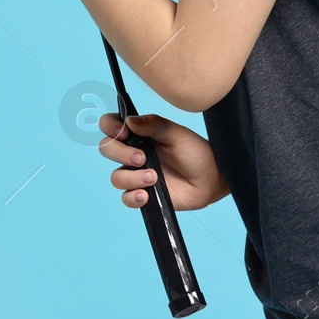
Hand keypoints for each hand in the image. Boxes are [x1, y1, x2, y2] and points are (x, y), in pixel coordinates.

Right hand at [97, 112, 228, 211]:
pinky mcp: (144, 194)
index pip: (111, 125)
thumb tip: (130, 120)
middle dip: (120, 153)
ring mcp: (137, 175)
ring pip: (116, 177)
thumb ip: (153, 125)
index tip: (122, 131)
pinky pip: (126, 198)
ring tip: (153, 177)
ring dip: (131, 178)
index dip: (109, 126)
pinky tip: (147, 194)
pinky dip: (133, 197)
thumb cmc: (195, 152)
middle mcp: (133, 153)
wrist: (210, 178)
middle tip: (142, 158)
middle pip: (107, 150)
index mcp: (139, 134)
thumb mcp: (176, 133)